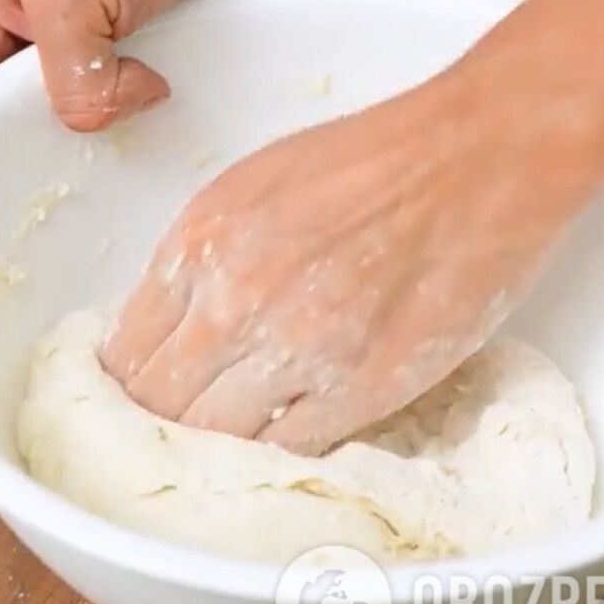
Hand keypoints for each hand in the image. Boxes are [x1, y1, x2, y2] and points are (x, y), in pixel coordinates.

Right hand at [0, 0, 296, 174]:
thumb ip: (69, 74)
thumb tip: (91, 123)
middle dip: (8, 166)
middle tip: (39, 197)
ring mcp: (46, 68)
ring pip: (38, 144)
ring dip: (73, 154)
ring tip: (96, 161)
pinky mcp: (97, 81)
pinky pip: (94, 135)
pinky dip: (118, 141)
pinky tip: (138, 136)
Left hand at [101, 75, 603, 454]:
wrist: (480, 154)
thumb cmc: (369, 160)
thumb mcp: (249, 187)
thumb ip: (198, 258)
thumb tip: (161, 326)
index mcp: (200, 243)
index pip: (124, 352)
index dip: (124, 383)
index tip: (133, 396)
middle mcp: (237, 300)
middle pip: (158, 405)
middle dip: (158, 422)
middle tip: (173, 432)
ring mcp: (302, 350)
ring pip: (217, 437)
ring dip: (217, 444)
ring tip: (226, 443)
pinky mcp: (366, 386)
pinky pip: (292, 447)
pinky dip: (281, 449)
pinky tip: (285, 436)